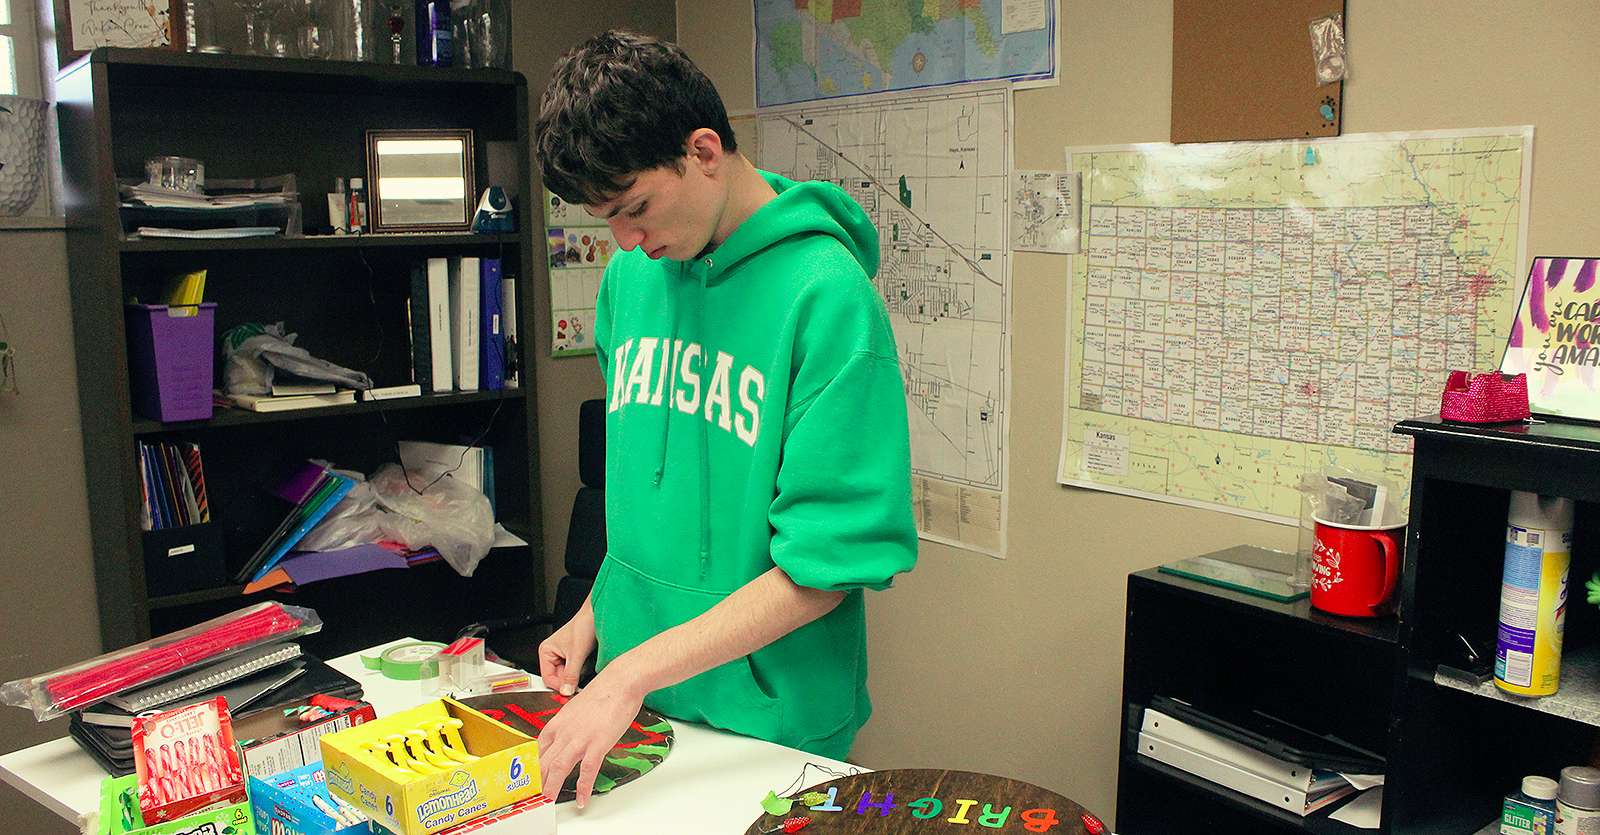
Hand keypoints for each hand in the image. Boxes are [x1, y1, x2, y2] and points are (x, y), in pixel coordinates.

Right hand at [537, 602, 595, 695]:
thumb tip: (566, 691)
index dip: (559, 686)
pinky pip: (576, 672)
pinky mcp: (574, 658)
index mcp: (546, 651)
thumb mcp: (577, 654)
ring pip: (568, 677)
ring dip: (578, 675)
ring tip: (585, 663)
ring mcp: (563, 657)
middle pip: (558, 679)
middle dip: (570, 680)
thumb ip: (571, 675)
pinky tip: (587, 662)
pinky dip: (583, 671)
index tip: (570, 692)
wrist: (598, 615)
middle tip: (580, 681)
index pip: (548, 678)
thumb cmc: (584, 625)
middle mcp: (552, 655)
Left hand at [537, 669, 644, 807]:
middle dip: (538, 781)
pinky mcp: (598, 744)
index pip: (538, 749)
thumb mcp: (577, 707)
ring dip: (552, 787)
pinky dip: (583, 787)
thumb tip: (568, 736)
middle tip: (535, 795)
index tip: (532, 777)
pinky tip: (582, 799)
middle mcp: (565, 732)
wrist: (621, 682)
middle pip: (545, 761)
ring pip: (559, 768)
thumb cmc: (603, 692)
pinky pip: (587, 771)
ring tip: (548, 801)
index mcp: (558, 723)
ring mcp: (580, 739)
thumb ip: (569, 724)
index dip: (533, 766)